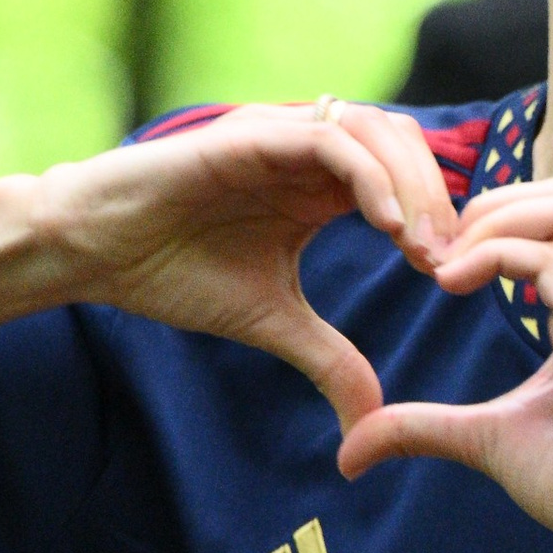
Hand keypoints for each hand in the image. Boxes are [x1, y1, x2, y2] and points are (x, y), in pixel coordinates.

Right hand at [49, 102, 455, 438]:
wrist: (98, 252)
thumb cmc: (174, 272)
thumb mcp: (271, 323)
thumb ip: (329, 359)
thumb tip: (372, 420)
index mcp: (319, 187)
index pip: (406, 177)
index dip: (441, 219)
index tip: (454, 279)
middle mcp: (307, 152)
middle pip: (405, 146)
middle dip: (441, 200)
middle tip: (453, 264)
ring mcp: (280, 136)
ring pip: (375, 132)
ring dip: (414, 186)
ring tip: (425, 248)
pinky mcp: (250, 136)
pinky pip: (328, 140)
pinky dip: (368, 177)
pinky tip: (388, 226)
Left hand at [337, 176, 552, 552]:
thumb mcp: (483, 439)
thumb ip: (422, 427)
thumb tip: (350, 450)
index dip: (492, 221)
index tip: (436, 264)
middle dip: (493, 203)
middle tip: (437, 254)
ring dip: (493, 220)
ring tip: (443, 268)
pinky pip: (548, 259)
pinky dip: (491, 256)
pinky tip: (449, 287)